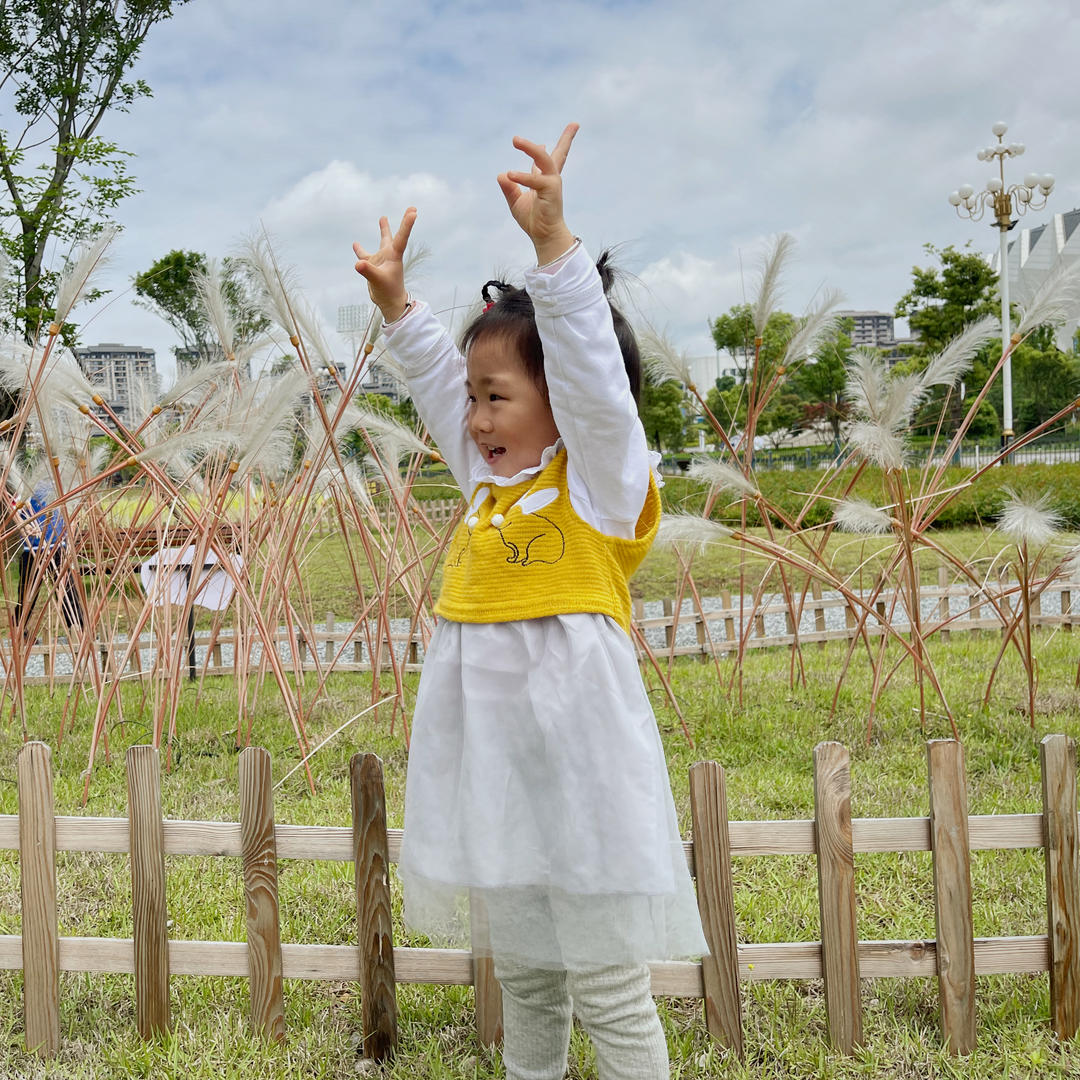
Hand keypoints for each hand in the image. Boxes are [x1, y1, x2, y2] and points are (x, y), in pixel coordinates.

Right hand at [352, 208, 416, 321]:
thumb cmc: (388, 292)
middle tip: (412, 209)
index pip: (401, 237)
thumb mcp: (378, 281)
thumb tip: (358, 263)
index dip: (407, 224)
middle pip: (394, 236)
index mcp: (394, 256)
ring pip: (382, 242)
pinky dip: (359, 251)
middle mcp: (389, 255)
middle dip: (403, 223)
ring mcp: (381, 260)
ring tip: (383, 217)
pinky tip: (355, 244)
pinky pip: (364, 256)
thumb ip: (368, 271)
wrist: (389, 303)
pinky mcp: (372, 266)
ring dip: (383, 230)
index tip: (413, 211)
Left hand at [497, 123, 578, 263]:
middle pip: (559, 153)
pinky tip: (510, 174)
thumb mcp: (516, 201)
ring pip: (544, 159)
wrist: (544, 237)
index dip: (562, 142)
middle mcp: (551, 178)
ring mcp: (553, 183)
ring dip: (530, 148)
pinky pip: (536, 180)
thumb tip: (501, 175)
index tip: (573, 127)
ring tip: (515, 140)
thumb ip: (509, 188)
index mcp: (544, 179)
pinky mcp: (551, 191)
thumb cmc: (533, 220)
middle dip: (565, 138)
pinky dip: (523, 176)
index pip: (551, 158)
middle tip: (565, 125)